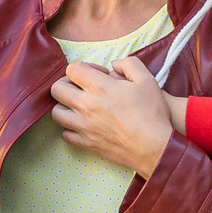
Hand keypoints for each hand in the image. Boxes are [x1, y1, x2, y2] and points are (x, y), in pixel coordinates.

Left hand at [50, 58, 175, 174]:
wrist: (155, 148)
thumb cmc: (152, 113)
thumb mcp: (147, 80)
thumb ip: (129, 64)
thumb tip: (114, 64)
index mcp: (99, 88)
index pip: (72, 69)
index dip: (84, 67)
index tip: (97, 74)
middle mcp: (86, 106)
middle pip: (57, 89)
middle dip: (67, 83)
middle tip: (82, 87)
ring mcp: (83, 126)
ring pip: (56, 113)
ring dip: (65, 106)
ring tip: (79, 106)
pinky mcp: (85, 143)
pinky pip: (65, 134)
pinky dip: (70, 128)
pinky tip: (83, 125)